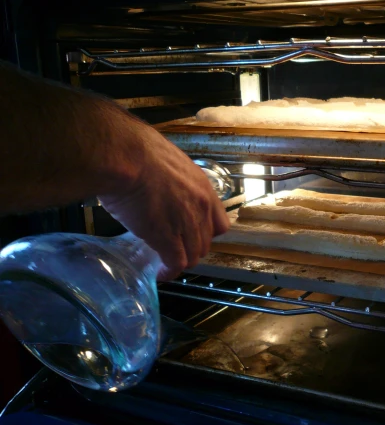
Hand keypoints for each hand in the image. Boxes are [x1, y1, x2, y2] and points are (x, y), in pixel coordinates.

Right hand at [98, 115, 229, 280]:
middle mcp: (201, 208)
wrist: (126, 157)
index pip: (219, 223)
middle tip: (174, 249)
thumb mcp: (167, 164)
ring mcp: (187, 224)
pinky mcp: (167, 238)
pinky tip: (160, 272)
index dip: (205, 233)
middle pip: (205, 242)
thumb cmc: (136, 152)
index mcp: (203, 188)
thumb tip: (158, 185)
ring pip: (192, 255)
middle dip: (191, 248)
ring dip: (180, 261)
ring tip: (166, 263)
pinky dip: (168, 271)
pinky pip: (175, 263)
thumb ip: (172, 181)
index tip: (192, 235)